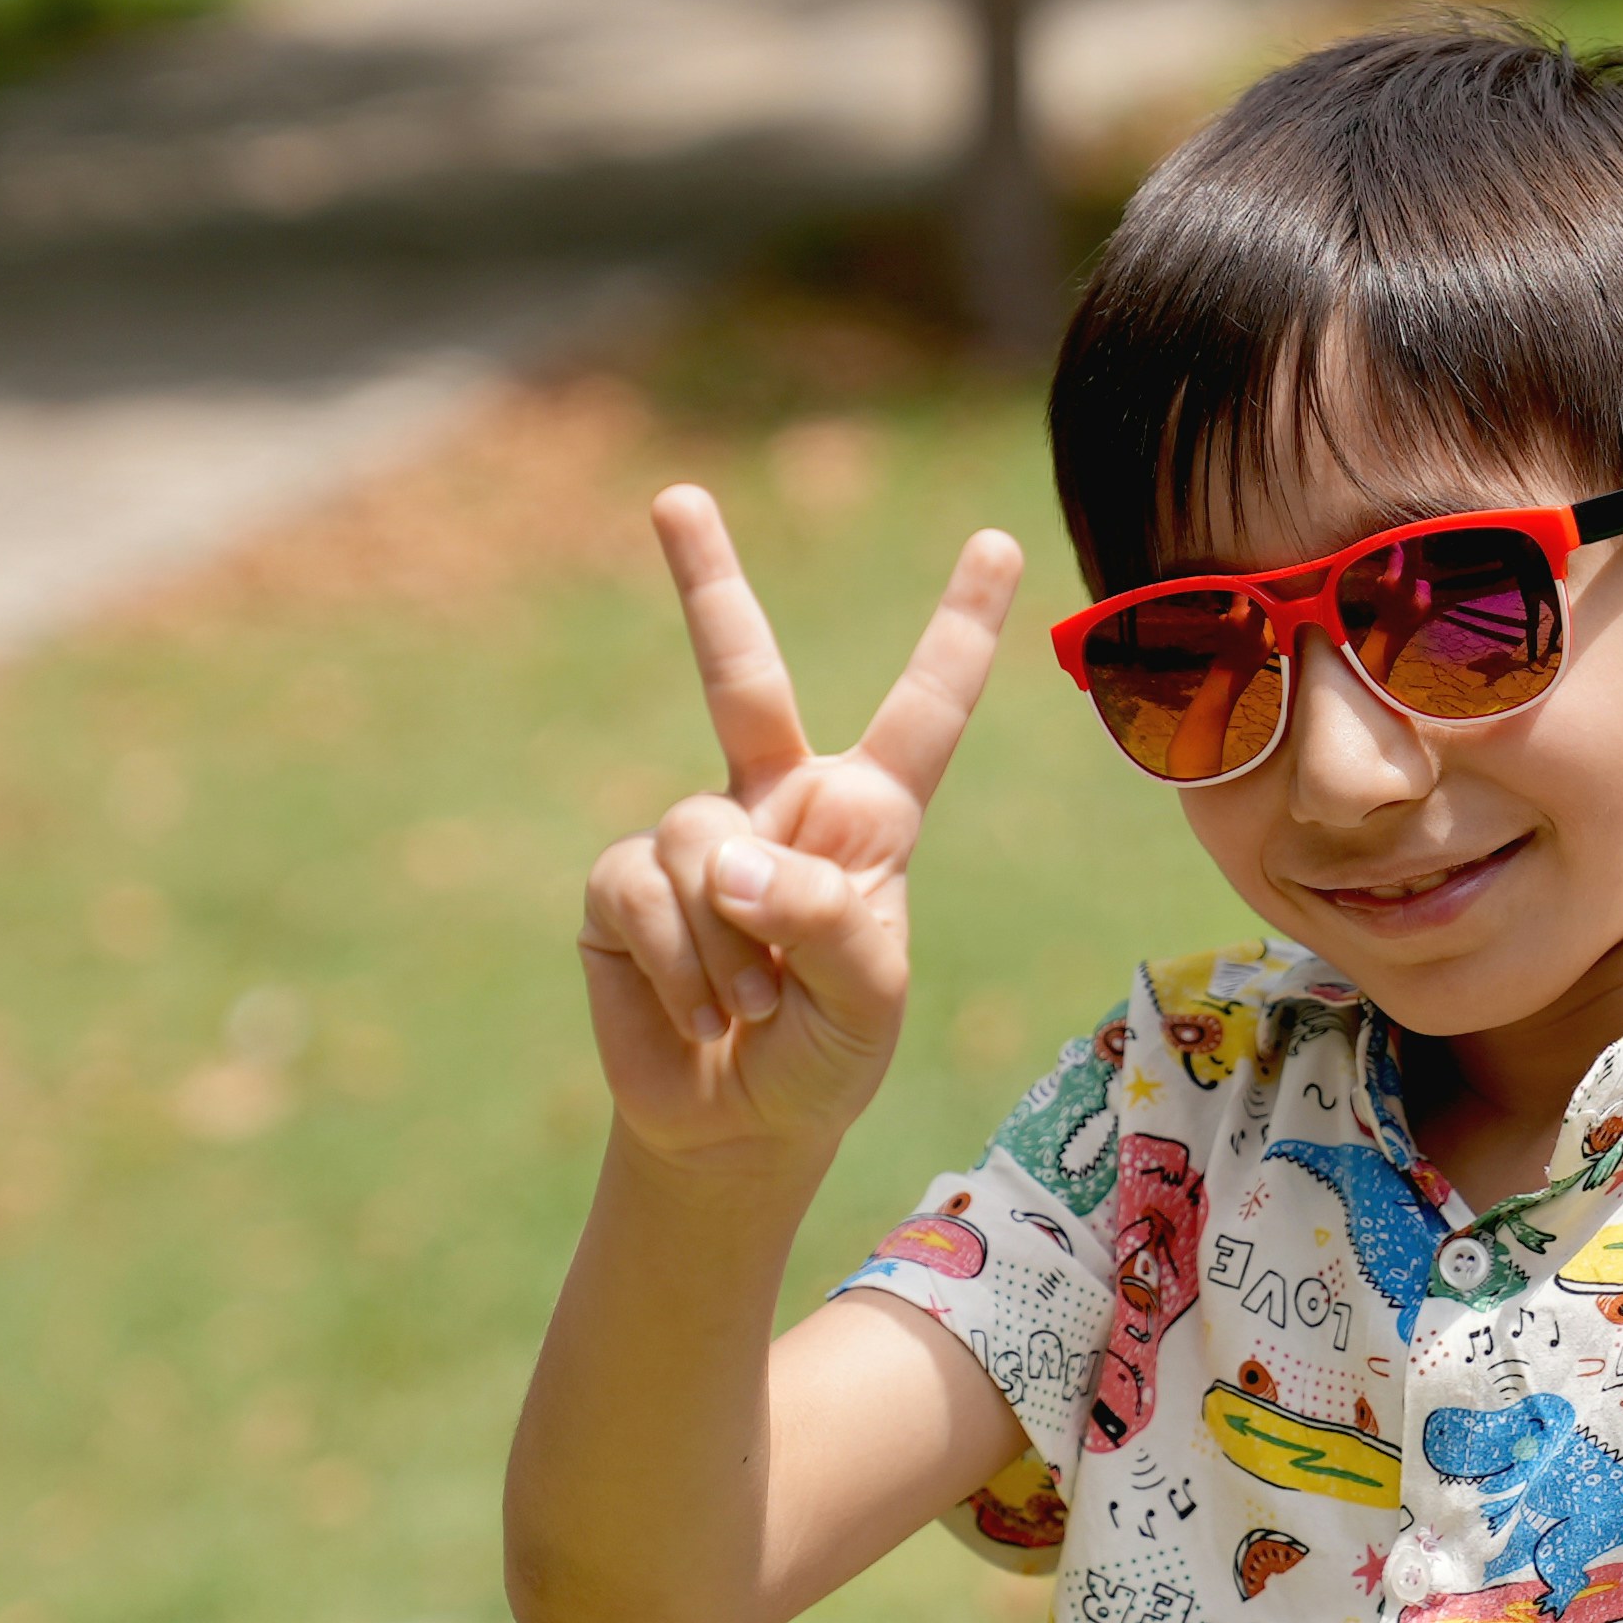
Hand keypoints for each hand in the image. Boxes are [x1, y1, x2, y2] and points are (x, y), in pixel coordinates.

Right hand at [578, 487, 1022, 1164]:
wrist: (738, 1124)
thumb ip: (829, 920)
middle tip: (676, 497)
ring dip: (730, 942)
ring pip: (698, 838)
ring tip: (755, 1005)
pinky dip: (680, 962)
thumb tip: (728, 857)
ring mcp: (696, 837)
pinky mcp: (624, 885)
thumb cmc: (826, 1054)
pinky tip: (700, 1009)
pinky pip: (644, 892)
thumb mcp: (870, 999)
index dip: (961, 629)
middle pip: (741, 675)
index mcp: (869, 816)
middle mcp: (779, 803)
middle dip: (704, 582)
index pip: (925, 709)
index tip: (999, 542)